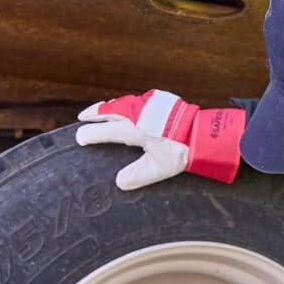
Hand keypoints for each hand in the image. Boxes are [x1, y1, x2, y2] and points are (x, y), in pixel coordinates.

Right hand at [76, 90, 244, 188]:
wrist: (203, 132)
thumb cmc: (181, 150)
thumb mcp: (158, 168)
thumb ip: (137, 175)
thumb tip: (119, 182)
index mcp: (133, 129)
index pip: (105, 132)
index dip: (90, 135)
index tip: (80, 138)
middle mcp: (136, 113)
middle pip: (109, 110)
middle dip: (94, 113)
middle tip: (83, 117)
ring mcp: (148, 104)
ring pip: (122, 102)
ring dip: (110, 106)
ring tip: (103, 110)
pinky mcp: (160, 100)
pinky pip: (136, 100)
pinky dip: (126, 103)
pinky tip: (130, 107)